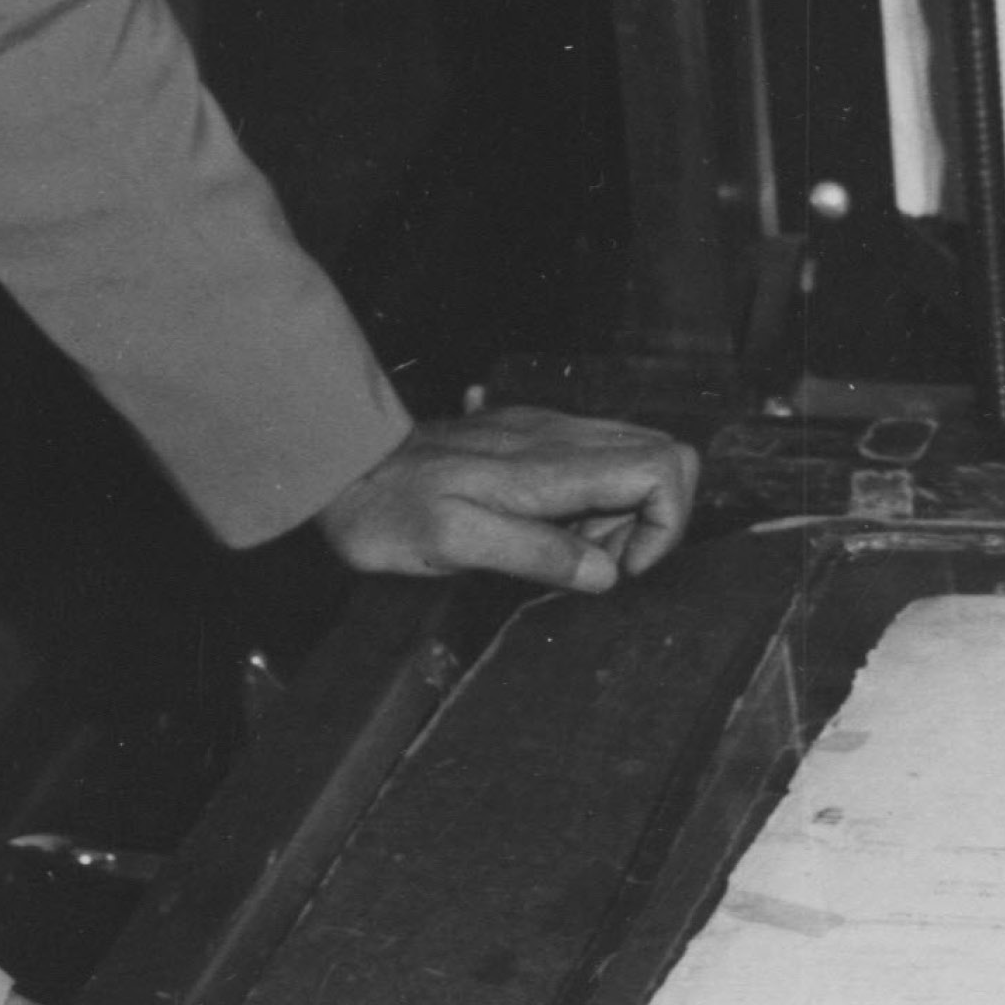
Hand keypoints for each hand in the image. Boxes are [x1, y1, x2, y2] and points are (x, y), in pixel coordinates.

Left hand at [313, 408, 698, 594]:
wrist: (340, 465)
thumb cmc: (390, 510)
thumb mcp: (456, 544)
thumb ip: (535, 553)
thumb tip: (605, 573)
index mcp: (552, 464)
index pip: (663, 466)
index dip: (664, 524)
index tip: (619, 568)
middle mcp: (560, 435)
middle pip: (663, 455)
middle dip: (649, 521)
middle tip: (591, 561)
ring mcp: (545, 431)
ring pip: (630, 459)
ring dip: (618, 514)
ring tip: (561, 547)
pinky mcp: (528, 436)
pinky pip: (592, 461)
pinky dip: (589, 501)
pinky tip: (540, 525)